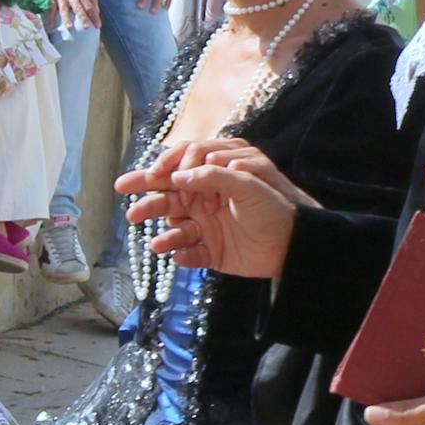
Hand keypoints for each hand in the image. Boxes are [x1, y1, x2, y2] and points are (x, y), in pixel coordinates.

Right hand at [122, 142, 299, 276]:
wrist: (294, 242)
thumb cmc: (273, 204)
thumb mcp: (245, 182)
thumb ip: (211, 175)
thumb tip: (177, 178)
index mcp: (212, 177)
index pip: (179, 168)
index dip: (161, 170)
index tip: (152, 176)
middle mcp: (204, 199)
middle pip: (168, 197)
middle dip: (148, 200)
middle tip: (129, 207)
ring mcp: (206, 227)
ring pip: (175, 227)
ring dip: (164, 234)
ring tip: (156, 244)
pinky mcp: (211, 252)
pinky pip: (190, 253)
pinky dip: (183, 255)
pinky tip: (180, 255)